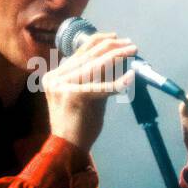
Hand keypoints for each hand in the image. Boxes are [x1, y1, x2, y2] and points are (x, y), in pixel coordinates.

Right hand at [42, 31, 136, 153]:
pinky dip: (117, 83)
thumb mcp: (86, 94)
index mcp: (54, 76)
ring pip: (95, 66)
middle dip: (112, 47)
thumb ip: (96, 77)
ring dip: (117, 57)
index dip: (99, 41)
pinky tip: (130, 78)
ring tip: (132, 53)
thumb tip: (117, 59)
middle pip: (88, 55)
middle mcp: (55, 78)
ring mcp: (61, 86)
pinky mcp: (72, 96)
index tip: (116, 37)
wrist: (67, 149)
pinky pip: (100, 87)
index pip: (79, 52)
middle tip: (131, 45)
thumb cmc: (79, 124)